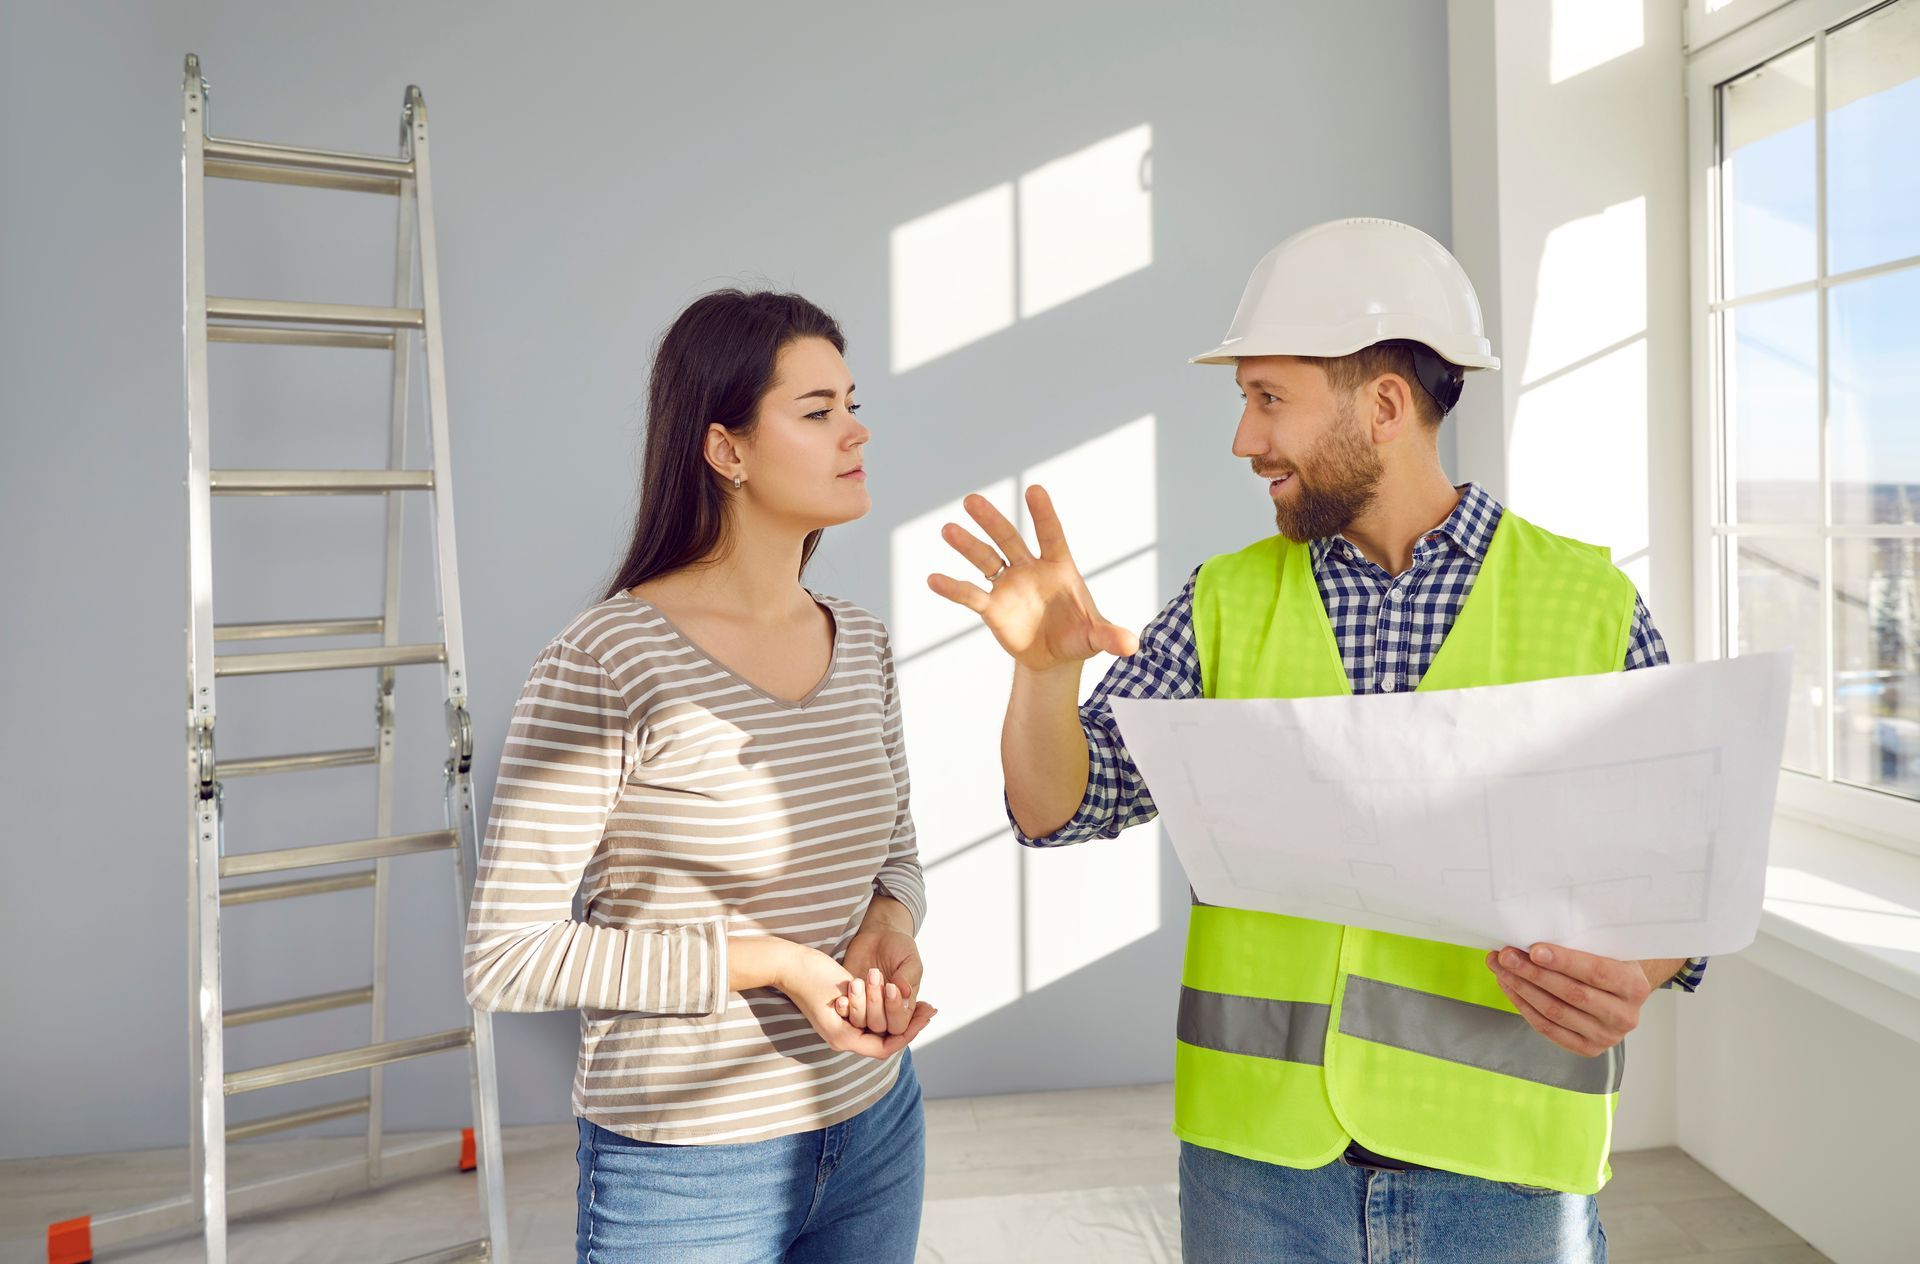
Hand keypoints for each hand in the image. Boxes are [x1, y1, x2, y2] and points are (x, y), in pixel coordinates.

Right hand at [776, 942, 934, 1060]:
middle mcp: (843, 1037)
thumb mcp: (841, 992)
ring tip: (921, 1002)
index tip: (924, 1018)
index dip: (907, 1034)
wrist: (789, 964)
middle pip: (884, 1040)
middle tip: (929, 1009)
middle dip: (909, 1025)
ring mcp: (842, 1027)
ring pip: (879, 1029)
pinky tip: (900, 997)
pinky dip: (887, 1009)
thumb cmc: (811, 976)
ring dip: (899, 1015)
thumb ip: (864, 1009)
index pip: (884, 1048)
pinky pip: (871, 1019)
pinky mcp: (843, 1015)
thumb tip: (892, 1015)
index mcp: (842, 1038)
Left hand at [840, 927, 922, 1035]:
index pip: (900, 1025)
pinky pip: (845, 1014)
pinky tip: (842, 996)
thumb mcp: (910, 960)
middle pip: (880, 1026)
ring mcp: (866, 1009)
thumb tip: (904, 994)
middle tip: (874, 973)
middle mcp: (886, 1012)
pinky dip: (844, 1007)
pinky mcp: (850, 1001)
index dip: (894, 1010)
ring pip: (861, 1022)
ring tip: (857, 980)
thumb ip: (908, 978)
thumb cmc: (898, 948)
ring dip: (859, 1003)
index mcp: (905, 1007)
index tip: (891, 987)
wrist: (878, 935)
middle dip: (876, 1002)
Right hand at [927, 485, 1138, 672]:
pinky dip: (954, 587)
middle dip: (991, 520)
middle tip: (971, 500)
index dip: (1042, 514)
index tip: (1033, 489)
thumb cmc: (1079, 636)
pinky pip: (971, 594)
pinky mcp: (993, 607)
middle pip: (1009, 538)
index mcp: (1059, 567)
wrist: (1054, 656)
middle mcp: (1030, 569)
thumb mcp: (1096, 637)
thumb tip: (1133, 644)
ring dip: (967, 545)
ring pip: (985, 559)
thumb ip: (1110, 637)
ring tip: (948, 529)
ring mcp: (1009, 585)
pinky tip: (934, 579)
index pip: (1050, 534)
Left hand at [1486, 943, 1674, 1057]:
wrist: (1621, 993)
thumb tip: (1535, 931)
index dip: (1563, 961)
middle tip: (1506, 955)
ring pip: (1554, 1011)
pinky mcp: (1586, 1048)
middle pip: (1571, 994)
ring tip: (1501, 967)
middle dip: (1533, 973)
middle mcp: (1623, 1015)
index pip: (1596, 973)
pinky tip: (1510, 987)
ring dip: (1521, 988)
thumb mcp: (1607, 949)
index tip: (1534, 949)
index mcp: (1634, 986)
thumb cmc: (1609, 963)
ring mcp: (1605, 1036)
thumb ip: (1583, 943)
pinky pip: (1547, 1028)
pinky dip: (1524, 1006)